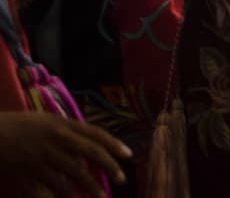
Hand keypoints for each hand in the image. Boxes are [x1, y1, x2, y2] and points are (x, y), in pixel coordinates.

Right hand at [0, 111, 130, 197]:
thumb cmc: (18, 127)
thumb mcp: (45, 123)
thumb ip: (66, 133)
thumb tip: (85, 151)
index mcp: (62, 123)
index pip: (95, 133)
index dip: (113, 144)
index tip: (128, 155)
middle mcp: (56, 137)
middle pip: (90, 152)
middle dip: (109, 166)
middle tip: (120, 179)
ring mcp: (43, 155)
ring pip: (74, 173)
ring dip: (90, 187)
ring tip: (101, 197)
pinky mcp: (30, 171)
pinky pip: (52, 186)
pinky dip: (63, 196)